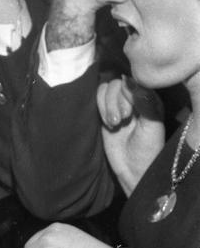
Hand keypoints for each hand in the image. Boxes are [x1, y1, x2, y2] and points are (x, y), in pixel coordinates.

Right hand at [97, 76, 163, 194]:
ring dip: (106, 106)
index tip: (128, 115)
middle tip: (121, 122)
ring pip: (105, 89)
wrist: (132, 169)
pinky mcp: (104, 111)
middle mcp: (134, 99)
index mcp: (150, 99)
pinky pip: (97, 97)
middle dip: (115, 103)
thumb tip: (128, 79)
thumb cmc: (147, 149)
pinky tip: (107, 123)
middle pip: (117, 84)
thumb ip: (143, 101)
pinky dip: (99, 107)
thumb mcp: (151, 125)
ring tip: (114, 124)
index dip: (126, 94)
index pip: (133, 82)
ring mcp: (118, 104)